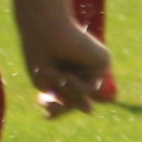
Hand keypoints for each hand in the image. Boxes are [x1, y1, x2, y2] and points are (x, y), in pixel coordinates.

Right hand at [13, 0, 107, 117]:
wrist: (44, 27)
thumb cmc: (39, 49)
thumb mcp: (46, 81)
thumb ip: (66, 97)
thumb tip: (91, 111)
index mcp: (66, 64)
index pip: (67, 92)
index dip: (57, 106)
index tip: (44, 115)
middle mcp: (81, 63)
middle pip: (78, 96)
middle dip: (63, 106)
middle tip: (47, 112)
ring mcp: (92, 61)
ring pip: (84, 94)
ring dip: (67, 92)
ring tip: (55, 76)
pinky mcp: (103, 60)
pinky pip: (91, 87)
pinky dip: (77, 87)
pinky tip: (68, 75)